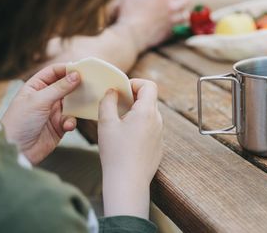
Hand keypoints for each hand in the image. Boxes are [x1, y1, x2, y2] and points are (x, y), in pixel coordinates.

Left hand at [1, 64, 80, 164]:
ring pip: (73, 103)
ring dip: (78, 105)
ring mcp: (53, 111)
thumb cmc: (20, 122)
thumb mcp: (39, 101)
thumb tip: (76, 74)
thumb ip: (59, 88)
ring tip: (86, 103)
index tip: (83, 69)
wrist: (16, 151)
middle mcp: (46, 97)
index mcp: (36, 87)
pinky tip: (67, 126)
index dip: (67, 69)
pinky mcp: (59, 125)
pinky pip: (72, 119)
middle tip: (92, 84)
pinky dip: (72, 122)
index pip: (54, 72)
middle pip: (66, 86)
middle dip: (78, 86)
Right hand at [98, 78, 162, 218]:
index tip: (122, 91)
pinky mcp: (158, 145)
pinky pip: (150, 129)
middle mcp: (157, 121)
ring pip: (149, 114)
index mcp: (147, 112)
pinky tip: (126, 139)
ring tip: (119, 123)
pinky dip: (140, 127)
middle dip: (133, 98)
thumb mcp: (106, 123)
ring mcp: (160, 134)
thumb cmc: (116, 153)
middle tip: (116, 105)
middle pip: (149, 99)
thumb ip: (108, 102)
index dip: (135, 83)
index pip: (149, 85)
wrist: (128, 182)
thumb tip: (112, 91)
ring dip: (136, 113)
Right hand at [117, 0, 189, 50]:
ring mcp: (172, 21)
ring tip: (180, 11)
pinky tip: (173, 25)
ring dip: (184, 12)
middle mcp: (171, 8)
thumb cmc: (129, 15)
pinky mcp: (170, 33)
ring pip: (186, 15)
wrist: (131, 36)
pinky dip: (177, 26)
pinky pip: (179, 28)